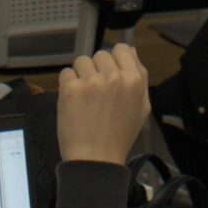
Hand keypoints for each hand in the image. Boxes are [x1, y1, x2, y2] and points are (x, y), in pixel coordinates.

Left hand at [58, 45, 150, 166]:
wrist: (96, 159)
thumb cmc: (119, 136)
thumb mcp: (142, 107)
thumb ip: (140, 77)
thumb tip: (132, 51)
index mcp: (134, 80)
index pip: (122, 49)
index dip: (114, 60)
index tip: (109, 74)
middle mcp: (114, 76)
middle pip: (100, 54)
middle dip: (97, 69)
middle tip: (97, 92)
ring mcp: (91, 81)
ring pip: (81, 61)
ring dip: (80, 75)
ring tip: (84, 98)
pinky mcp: (70, 89)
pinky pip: (66, 73)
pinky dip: (67, 85)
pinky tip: (74, 102)